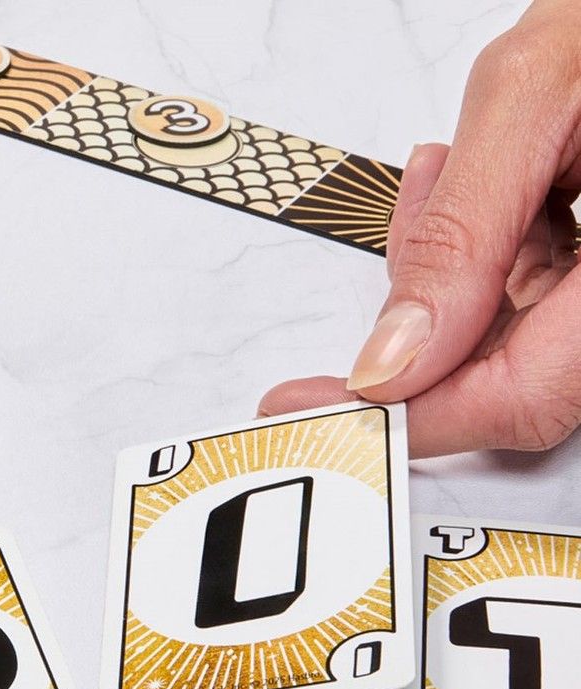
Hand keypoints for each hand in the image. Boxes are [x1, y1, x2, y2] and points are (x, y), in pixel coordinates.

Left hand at [258, 0, 580, 458]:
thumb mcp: (536, 96)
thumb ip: (459, 234)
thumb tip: (395, 357)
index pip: (520, 396)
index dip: (418, 414)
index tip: (331, 406)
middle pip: (509, 376)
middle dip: (423, 321)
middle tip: (395, 240)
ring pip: (507, 339)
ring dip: (446, 272)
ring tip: (444, 177)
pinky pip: (528, 296)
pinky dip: (479, 252)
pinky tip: (479, 186)